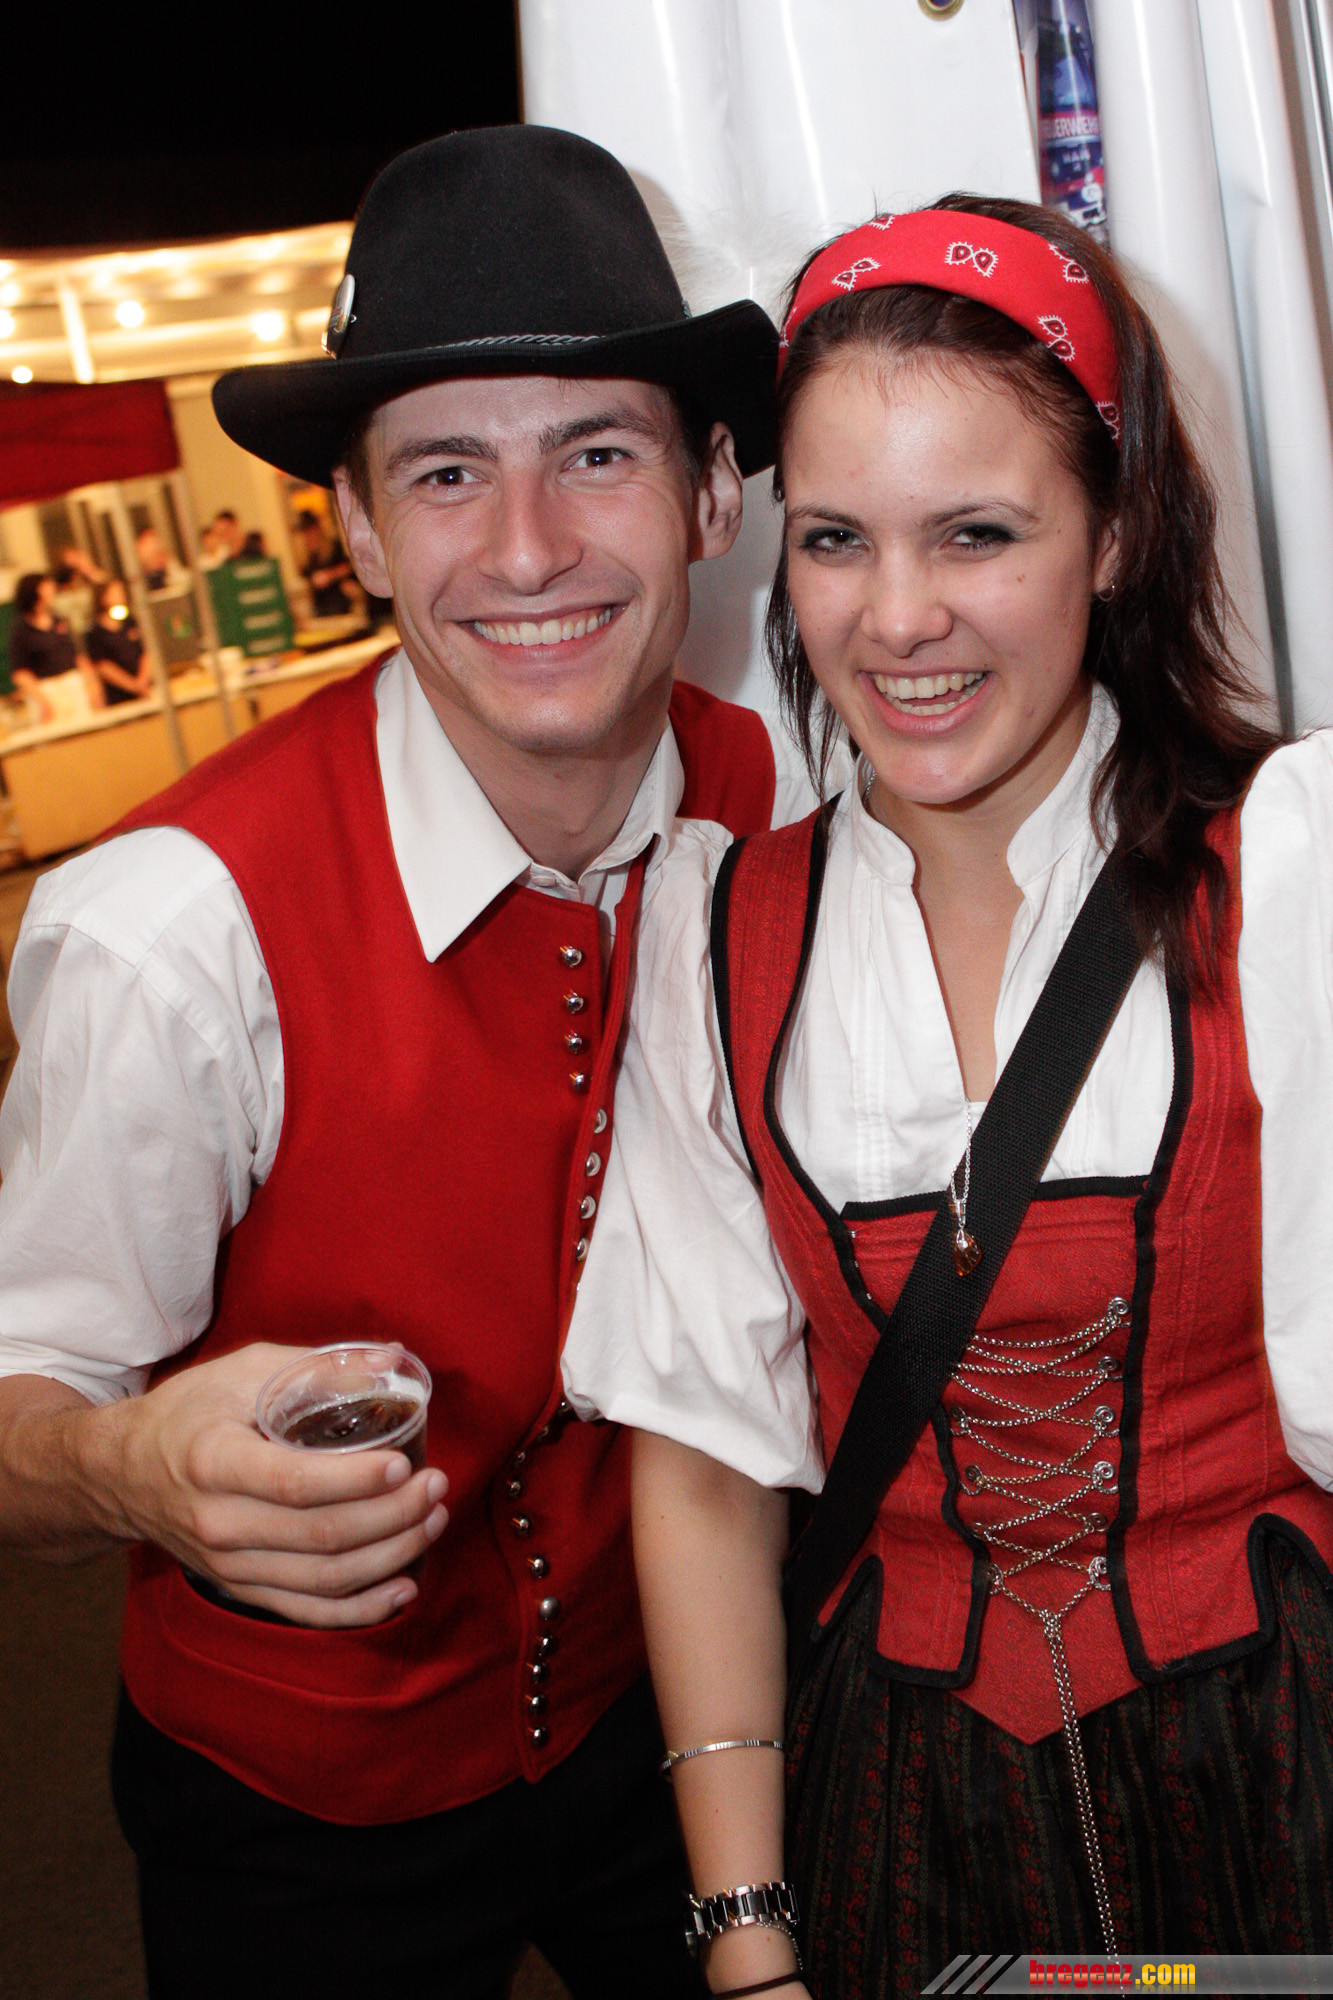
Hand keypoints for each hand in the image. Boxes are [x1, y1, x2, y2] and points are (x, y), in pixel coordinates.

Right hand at [94, 1343, 448, 1626]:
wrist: (121, 1473)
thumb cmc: (189, 1413)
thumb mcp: (243, 1372)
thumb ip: (318, 1367)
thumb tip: (392, 1359)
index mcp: (214, 1461)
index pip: (294, 1482)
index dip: (355, 1480)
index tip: (402, 1463)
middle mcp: (218, 1522)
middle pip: (321, 1535)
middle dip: (393, 1515)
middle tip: (435, 1486)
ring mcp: (228, 1565)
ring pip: (324, 1578)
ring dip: (390, 1556)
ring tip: (433, 1521)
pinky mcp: (239, 1588)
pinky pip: (307, 1611)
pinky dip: (361, 1608)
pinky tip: (403, 1588)